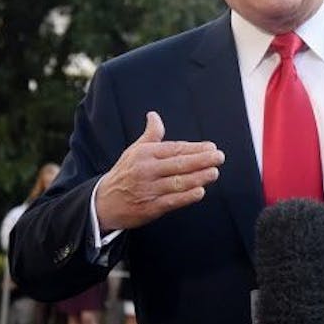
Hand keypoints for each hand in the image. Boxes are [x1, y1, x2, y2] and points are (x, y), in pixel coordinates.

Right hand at [95, 112, 224, 232]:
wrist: (104, 202)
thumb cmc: (125, 173)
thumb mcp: (134, 151)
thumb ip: (150, 135)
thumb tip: (154, 115)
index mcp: (145, 154)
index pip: (174, 149)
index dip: (194, 148)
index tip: (211, 147)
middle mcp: (146, 170)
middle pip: (178, 164)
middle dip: (201, 160)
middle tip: (219, 157)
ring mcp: (148, 189)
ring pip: (178, 182)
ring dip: (198, 177)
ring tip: (214, 172)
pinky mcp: (150, 207)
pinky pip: (172, 201)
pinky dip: (186, 197)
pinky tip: (200, 192)